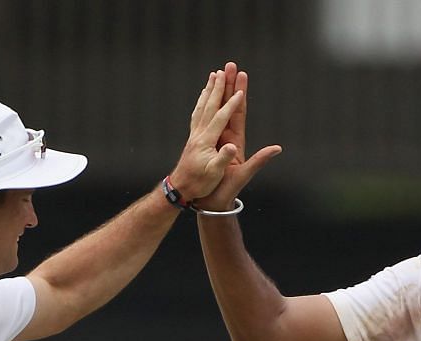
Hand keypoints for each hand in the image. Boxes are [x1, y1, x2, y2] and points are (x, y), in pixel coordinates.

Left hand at [166, 66, 247, 203]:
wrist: (180, 190)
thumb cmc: (199, 184)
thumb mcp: (214, 174)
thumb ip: (224, 158)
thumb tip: (233, 146)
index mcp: (207, 141)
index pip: (221, 118)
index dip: (231, 104)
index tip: (240, 91)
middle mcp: (199, 134)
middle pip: (210, 106)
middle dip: (219, 88)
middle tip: (224, 70)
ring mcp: (195, 135)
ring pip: (203, 106)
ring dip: (209, 90)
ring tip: (213, 75)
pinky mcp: (192, 138)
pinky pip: (197, 114)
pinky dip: (202, 102)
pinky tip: (203, 97)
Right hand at [200, 62, 281, 210]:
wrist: (214, 204)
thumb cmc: (227, 191)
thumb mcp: (246, 174)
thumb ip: (260, 160)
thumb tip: (277, 148)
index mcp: (236, 142)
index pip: (239, 112)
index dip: (240, 94)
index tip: (241, 75)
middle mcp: (229, 138)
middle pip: (230, 106)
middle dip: (230, 86)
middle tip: (229, 65)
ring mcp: (219, 141)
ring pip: (218, 111)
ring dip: (218, 93)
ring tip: (216, 74)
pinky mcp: (210, 147)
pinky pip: (208, 123)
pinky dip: (207, 109)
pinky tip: (205, 99)